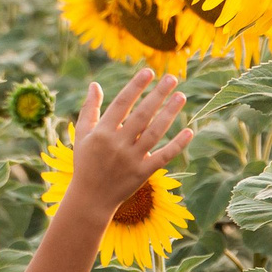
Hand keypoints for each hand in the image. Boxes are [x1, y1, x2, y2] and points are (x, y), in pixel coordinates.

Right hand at [66, 68, 191, 216]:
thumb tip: (94, 84)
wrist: (90, 199)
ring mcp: (131, 160)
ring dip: (170, 114)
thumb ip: (90, 109)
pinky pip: (163, 156)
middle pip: (142, 115)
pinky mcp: (143, 173)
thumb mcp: (82, 135)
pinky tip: (189, 131)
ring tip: (181, 96)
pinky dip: (177, 145)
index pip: (122, 104)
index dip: (136, 87)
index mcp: (102, 133)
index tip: (149, 72)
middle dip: (157, 95)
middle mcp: (117, 145)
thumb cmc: (85, 163)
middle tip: (172, 78)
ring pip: (155, 133)